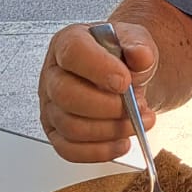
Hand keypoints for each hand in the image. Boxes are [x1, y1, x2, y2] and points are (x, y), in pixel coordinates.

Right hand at [38, 22, 158, 162]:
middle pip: (66, 95)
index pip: (73, 53)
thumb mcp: (135, 41)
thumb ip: (138, 45)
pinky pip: (69, 150)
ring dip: (110, 131)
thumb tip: (141, 56)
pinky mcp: (56, 132)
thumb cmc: (121, 57)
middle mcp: (53, 74)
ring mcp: (51, 105)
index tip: (125, 82)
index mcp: (68, 42)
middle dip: (107, 107)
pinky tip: (122, 142)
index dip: (99, 69)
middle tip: (136, 107)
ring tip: (137, 123)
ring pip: (70, 126)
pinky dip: (99, 151)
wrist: (123, 76)